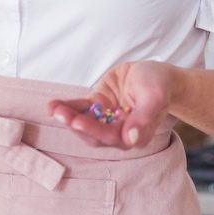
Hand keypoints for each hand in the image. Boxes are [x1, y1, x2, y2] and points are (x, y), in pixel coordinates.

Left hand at [47, 61, 179, 149]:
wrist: (156, 74)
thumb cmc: (160, 85)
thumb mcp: (155, 97)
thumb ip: (144, 118)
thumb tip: (131, 140)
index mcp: (136, 135)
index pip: (112, 137)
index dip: (94, 131)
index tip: (78, 122)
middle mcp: (119, 131)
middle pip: (94, 134)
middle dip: (76, 124)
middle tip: (60, 113)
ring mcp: (107, 119)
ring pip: (85, 123)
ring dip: (68, 117)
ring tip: (54, 108)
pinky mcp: (98, 107)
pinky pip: (81, 109)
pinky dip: (67, 107)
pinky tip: (53, 105)